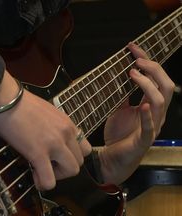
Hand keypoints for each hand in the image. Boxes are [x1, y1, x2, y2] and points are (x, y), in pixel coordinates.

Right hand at [0, 71, 91, 189]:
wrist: (7, 99)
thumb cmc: (24, 103)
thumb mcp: (50, 113)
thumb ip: (57, 127)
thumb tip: (53, 140)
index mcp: (69, 125)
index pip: (85, 149)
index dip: (72, 156)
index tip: (58, 156)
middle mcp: (66, 134)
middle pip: (79, 162)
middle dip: (64, 167)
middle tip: (48, 163)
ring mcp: (55, 144)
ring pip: (72, 171)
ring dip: (57, 175)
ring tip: (42, 169)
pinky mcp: (38, 153)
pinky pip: (49, 181)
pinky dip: (43, 183)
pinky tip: (34, 175)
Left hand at [98, 42, 174, 183]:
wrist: (113, 155)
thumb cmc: (119, 133)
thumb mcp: (120, 109)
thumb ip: (123, 96)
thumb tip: (119, 78)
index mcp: (149, 104)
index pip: (155, 79)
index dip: (147, 61)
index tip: (133, 49)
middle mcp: (155, 113)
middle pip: (165, 85)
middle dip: (153, 68)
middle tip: (136, 59)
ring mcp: (152, 126)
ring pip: (160, 101)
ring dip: (147, 84)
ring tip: (131, 74)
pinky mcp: (144, 139)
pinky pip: (150, 127)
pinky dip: (147, 116)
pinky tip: (142, 105)